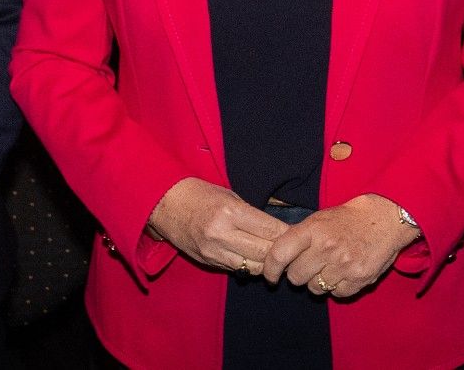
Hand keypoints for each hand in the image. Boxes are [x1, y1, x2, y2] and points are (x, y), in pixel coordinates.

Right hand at [146, 178, 286, 275]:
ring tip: (277, 258)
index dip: (287, 234)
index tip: (299, 235)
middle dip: (282, 252)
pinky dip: (250, 266)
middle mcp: (222, 234)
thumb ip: (252, 214)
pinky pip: (237, 269)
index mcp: (229, 212)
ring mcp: (214, 251)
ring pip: (253, 267)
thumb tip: (278, 230)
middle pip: (264, 252)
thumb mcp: (229, 195)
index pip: (269, 229)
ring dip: (267, 263)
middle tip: (294, 250)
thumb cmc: (200, 194)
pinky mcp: (208, 262)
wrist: (164, 204)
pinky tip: (256, 260)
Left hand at [261, 194, 420, 298]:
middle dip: (298, 274)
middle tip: (309, 264)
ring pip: (315, 288)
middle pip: (296, 277)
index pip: (280, 254)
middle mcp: (327, 248)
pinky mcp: (360, 279)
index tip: (270, 275)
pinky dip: (337, 287)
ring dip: (318, 281)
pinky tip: (343, 272)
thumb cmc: (348, 218)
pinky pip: (336, 294)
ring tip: (330, 266)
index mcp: (313, 229)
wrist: (385, 218)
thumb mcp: (319, 219)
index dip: (270, 268)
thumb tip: (275, 258)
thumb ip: (298, 238)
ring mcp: (344, 265)